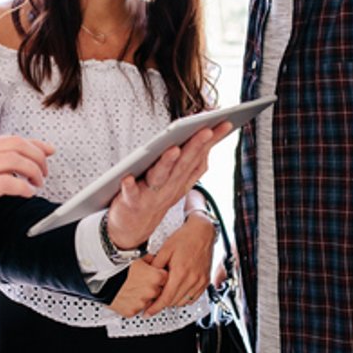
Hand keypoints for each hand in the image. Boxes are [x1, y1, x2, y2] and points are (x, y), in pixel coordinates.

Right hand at [0, 134, 53, 241]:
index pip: (6, 138)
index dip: (32, 143)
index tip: (45, 150)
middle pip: (15, 144)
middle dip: (37, 156)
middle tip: (45, 169)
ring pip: (14, 160)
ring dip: (33, 172)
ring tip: (37, 183)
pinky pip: (5, 183)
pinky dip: (22, 187)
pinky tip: (26, 193)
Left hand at [105, 121, 232, 248]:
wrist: (131, 228)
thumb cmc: (153, 198)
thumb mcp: (176, 183)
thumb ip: (190, 165)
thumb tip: (207, 141)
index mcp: (180, 181)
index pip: (199, 158)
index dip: (212, 141)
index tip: (225, 124)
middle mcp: (169, 188)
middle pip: (183, 165)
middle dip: (195, 146)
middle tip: (206, 130)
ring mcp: (150, 195)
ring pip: (160, 177)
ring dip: (167, 163)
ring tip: (173, 149)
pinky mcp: (130, 202)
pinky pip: (130, 194)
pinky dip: (129, 187)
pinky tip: (127, 178)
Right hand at [108, 257, 167, 317]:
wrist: (100, 279)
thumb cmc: (116, 267)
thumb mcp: (135, 257)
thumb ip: (149, 259)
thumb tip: (153, 259)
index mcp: (155, 277)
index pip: (165, 278)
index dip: (158, 276)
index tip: (153, 275)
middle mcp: (151, 291)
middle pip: (158, 290)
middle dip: (151, 287)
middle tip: (140, 282)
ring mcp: (142, 303)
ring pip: (147, 301)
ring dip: (142, 296)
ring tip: (131, 288)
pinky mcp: (132, 311)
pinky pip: (136, 309)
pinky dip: (132, 304)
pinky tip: (126, 296)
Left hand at [143, 214, 216, 316]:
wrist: (203, 231)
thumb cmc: (185, 238)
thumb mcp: (165, 249)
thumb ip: (155, 265)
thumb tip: (146, 277)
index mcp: (180, 272)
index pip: (166, 298)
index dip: (155, 308)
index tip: (148, 312)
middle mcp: (192, 279)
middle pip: (174, 302)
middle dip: (162, 304)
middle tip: (153, 301)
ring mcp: (200, 281)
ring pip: (184, 301)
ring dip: (173, 302)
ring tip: (165, 294)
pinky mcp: (205, 280)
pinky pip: (194, 297)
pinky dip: (184, 299)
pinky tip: (178, 292)